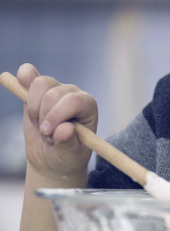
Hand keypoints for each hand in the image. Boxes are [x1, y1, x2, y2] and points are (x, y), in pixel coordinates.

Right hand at [17, 63, 97, 180]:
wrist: (53, 157)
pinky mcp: (37, 90)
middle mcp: (73, 93)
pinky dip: (22, 79)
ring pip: (40, 84)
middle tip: (47, 136)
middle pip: (53, 93)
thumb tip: (65, 128)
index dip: (57, 115)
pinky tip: (21, 88)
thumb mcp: (70, 156)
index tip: (47, 133)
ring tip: (40, 126)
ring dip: (34, 109)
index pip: (73, 100)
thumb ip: (69, 143)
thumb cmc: (67, 156)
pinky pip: (28, 73)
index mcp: (87, 106)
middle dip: (44, 118)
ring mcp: (55, 89)